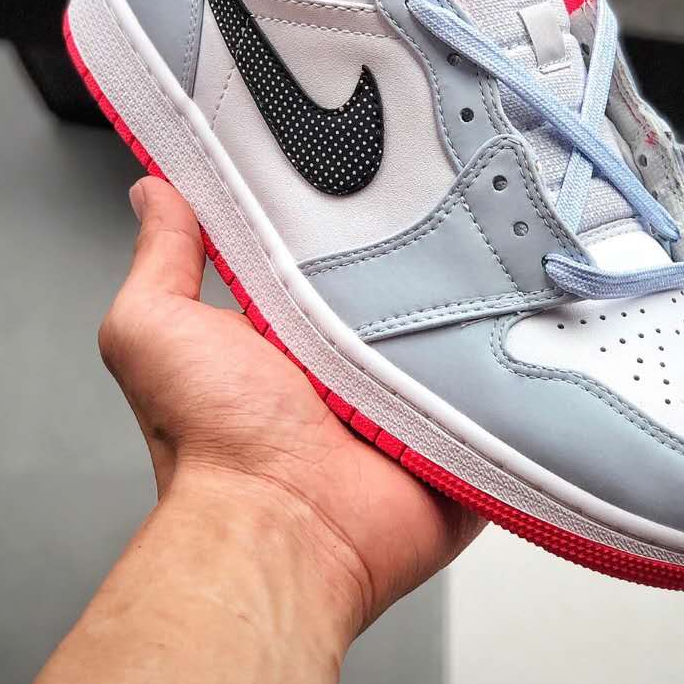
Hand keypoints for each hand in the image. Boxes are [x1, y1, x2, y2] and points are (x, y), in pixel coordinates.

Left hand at [98, 177, 481, 636]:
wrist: (283, 530)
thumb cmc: (213, 442)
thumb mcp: (155, 329)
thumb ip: (161, 258)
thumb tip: (154, 192)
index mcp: (285, 331)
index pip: (319, 249)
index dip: (335, 208)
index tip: (359, 154)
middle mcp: (347, 362)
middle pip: (397, 280)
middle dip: (417, 243)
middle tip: (441, 189)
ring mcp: (408, 397)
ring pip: (456, 324)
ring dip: (470, 295)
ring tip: (493, 240)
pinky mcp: (460, 432)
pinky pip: (500, 382)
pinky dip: (511, 356)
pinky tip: (530, 309)